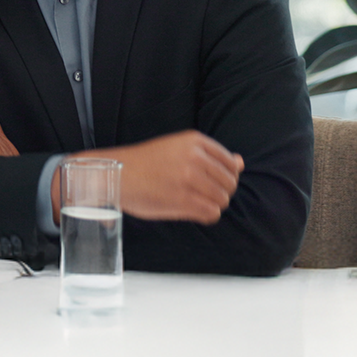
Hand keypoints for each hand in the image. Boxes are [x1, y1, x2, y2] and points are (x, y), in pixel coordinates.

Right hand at [62, 131, 243, 224]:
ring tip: (193, 202)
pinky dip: (205, 215)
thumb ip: (210, 155)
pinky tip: (191, 210)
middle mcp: (194, 157)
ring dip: (212, 204)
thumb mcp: (178, 148)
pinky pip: (211, 213)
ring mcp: (188, 179)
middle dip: (220, 191)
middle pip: (229, 182)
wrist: (115, 174)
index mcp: (194, 141)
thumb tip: (241, 162)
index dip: (224, 176)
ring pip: (222, 199)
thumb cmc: (145, 163)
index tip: (208, 180)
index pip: (231, 163)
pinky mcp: (182, 200)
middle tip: (200, 194)